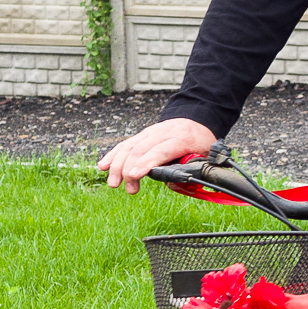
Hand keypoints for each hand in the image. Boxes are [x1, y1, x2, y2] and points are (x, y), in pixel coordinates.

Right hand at [99, 117, 217, 192]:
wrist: (195, 120)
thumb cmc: (200, 142)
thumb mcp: (204, 156)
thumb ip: (190, 170)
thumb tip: (172, 183)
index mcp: (181, 139)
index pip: (161, 150)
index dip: (147, 162)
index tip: (135, 175)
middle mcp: (163, 133)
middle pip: (140, 149)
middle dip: (129, 169)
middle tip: (128, 188)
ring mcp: (150, 133)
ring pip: (129, 146)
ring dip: (118, 165)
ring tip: (113, 183)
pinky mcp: (142, 135)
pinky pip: (125, 144)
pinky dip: (113, 155)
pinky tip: (103, 166)